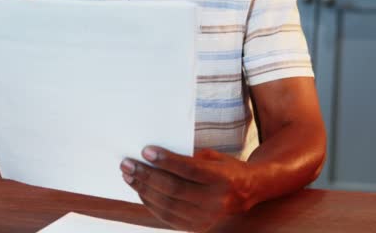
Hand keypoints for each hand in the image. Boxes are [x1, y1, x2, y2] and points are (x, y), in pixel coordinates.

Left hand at [121, 147, 257, 231]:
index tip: (145, 151)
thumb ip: (188, 157)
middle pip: (173, 188)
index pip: (188, 169)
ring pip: (167, 204)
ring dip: (143, 189)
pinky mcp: (197, 226)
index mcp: (223, 178)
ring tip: (129, 175)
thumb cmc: (225, 168)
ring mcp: (207, 217)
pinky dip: (150, 203)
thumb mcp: (212, 157)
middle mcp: (216, 201)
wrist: (248, 192)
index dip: (165, 160)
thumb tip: (154, 155)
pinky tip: (140, 190)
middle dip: (146, 175)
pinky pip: (167, 216)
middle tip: (127, 163)